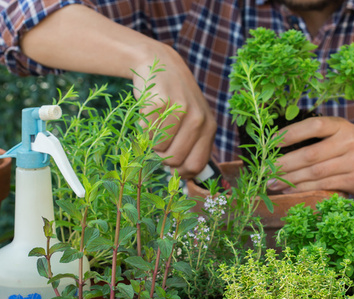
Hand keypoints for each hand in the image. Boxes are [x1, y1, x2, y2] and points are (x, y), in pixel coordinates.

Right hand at [132, 45, 215, 178]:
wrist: (160, 64)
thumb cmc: (176, 100)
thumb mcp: (193, 121)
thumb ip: (192, 146)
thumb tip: (180, 179)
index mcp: (209, 127)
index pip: (196, 165)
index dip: (180, 172)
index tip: (171, 167)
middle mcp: (199, 119)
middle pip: (175, 161)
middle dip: (162, 157)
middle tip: (160, 141)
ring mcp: (180, 110)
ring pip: (160, 149)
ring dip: (152, 143)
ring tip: (155, 125)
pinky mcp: (159, 103)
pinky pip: (147, 133)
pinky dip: (143, 129)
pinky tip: (148, 114)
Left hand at [269, 116, 353, 195]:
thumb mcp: (346, 134)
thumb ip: (322, 138)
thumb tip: (283, 148)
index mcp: (342, 126)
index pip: (313, 126)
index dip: (291, 133)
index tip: (271, 142)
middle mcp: (348, 142)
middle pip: (309, 154)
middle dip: (284, 164)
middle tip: (264, 170)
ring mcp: (352, 162)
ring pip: (314, 173)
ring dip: (290, 180)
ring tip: (272, 183)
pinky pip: (323, 186)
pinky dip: (304, 189)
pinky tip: (290, 190)